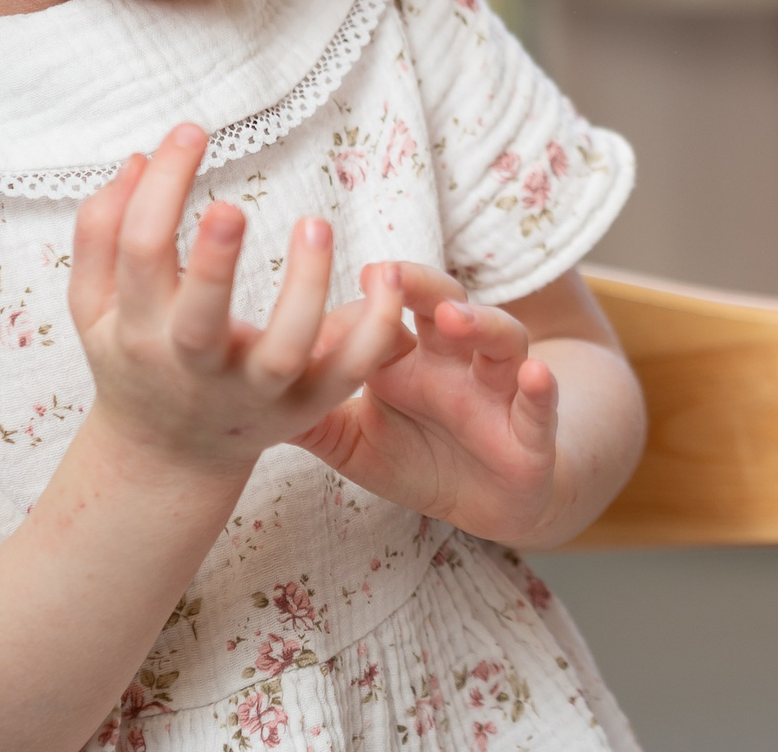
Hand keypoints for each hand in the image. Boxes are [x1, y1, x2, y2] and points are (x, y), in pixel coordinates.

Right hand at [69, 125, 408, 472]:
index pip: (140, 252)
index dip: (162, 189)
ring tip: (314, 224)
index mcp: (139, 328)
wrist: (167, 454)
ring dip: (304, 288)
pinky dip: (375, 327)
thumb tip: (139, 159)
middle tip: (230, 207)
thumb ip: (102, 231)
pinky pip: (350, 369)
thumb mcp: (95, 305)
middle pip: (200, 320)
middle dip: (213, 265)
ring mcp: (255, 389)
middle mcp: (194, 364)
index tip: (190, 132)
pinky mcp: (308, 402)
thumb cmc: (134, 357)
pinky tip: (386, 274)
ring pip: (284, 348)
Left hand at [296, 264, 564, 544]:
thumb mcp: (352, 442)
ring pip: (500, 339)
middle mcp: (457, 360)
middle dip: (419, 286)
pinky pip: (541, 406)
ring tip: (451, 317)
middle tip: (387, 274)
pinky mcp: (532, 432)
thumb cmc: (419, 458)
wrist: (487, 502)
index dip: (360, 315)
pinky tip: (536, 374)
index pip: (385, 317)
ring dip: (481, 322)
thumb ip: (308, 415)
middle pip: (444, 303)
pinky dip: (542, 389)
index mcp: (410, 358)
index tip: (318, 324)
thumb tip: (235, 391)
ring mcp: (498, 390)